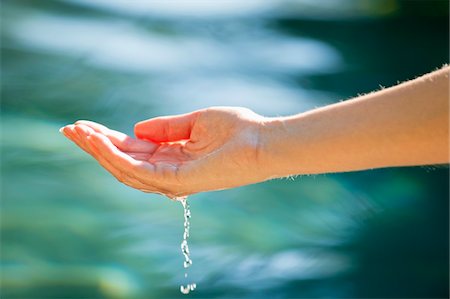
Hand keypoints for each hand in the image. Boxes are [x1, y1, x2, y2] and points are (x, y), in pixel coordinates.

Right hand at [61, 107, 267, 197]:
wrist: (262, 140)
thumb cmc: (237, 129)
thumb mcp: (196, 121)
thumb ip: (166, 127)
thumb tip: (136, 128)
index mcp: (174, 156)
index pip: (134, 150)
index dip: (109, 139)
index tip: (85, 125)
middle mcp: (170, 171)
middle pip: (124, 161)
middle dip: (96, 146)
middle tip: (70, 129)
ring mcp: (173, 179)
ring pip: (127, 169)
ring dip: (100, 151)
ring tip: (78, 133)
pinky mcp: (179, 181)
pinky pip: (141, 171)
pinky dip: (118, 158)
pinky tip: (100, 142)